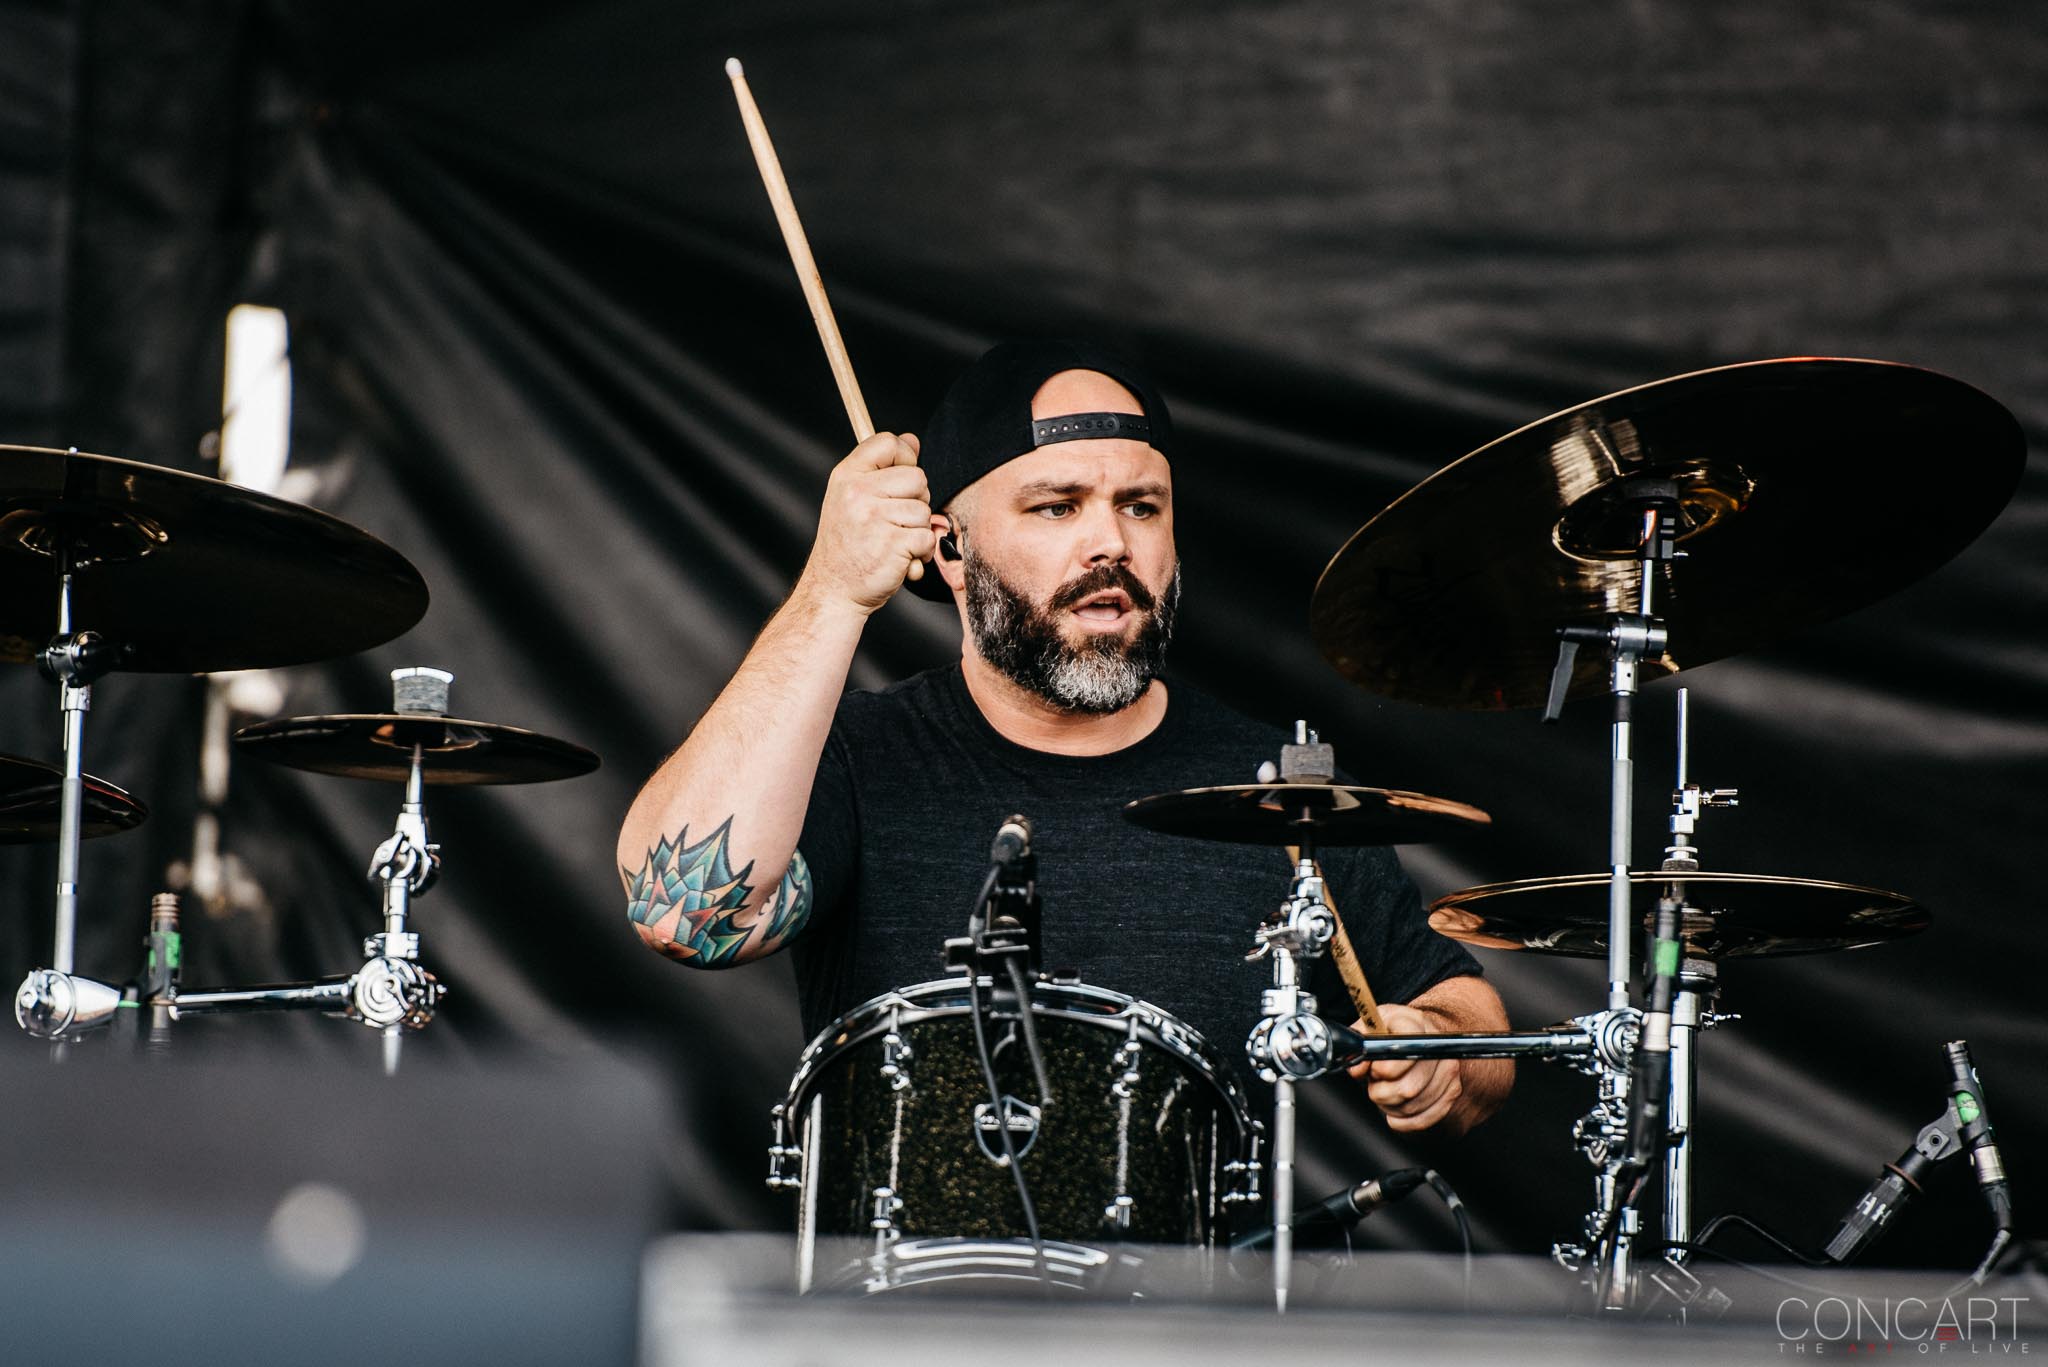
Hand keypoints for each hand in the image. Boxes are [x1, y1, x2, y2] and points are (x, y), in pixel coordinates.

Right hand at [796, 432, 933, 613]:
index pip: (888, 443)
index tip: (899, 480)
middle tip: (894, 520)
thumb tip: (912, 439)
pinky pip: (927, 537)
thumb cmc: (848, 545)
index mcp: (847, 476)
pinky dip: (920, 552)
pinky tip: (900, 558)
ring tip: (893, 542)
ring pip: (924, 510)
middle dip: (915, 500)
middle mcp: (857, 493)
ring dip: (917, 531)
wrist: (833, 591)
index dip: (904, 458)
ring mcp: (875, 518)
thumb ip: (881, 469)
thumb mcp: (853, 499)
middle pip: (917, 477)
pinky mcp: (893, 543)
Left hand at [1347, 1002, 1462, 1132]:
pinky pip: (1424, 1119)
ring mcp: (1448, 1070)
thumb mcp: (1369, 1027)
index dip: (1384, 1068)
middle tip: (1376, 1083)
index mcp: (1414, 1023)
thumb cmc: (1390, 1033)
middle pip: (1408, 1086)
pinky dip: (1403, 1121)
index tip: (1375, 1070)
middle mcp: (1437, 1047)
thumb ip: (1358, 1042)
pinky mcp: (1452, 1092)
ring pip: (1413, 1105)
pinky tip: (1395, 1110)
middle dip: (1382, 1091)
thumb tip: (1359, 1066)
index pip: (1405, 1050)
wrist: (1418, 1038)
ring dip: (1390, 1106)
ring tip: (1385, 1092)